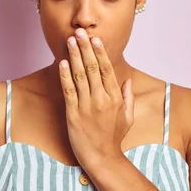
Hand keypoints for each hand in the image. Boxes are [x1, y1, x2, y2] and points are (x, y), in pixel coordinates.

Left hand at [59, 28, 134, 168]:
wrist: (102, 158)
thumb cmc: (114, 138)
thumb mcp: (128, 118)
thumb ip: (128, 97)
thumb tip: (127, 81)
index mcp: (115, 97)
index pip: (107, 69)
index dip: (100, 52)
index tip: (95, 39)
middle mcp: (101, 99)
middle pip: (92, 68)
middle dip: (85, 48)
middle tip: (79, 33)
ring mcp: (87, 105)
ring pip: (79, 75)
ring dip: (74, 56)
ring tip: (70, 41)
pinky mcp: (73, 113)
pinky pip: (68, 90)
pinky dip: (65, 75)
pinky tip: (62, 63)